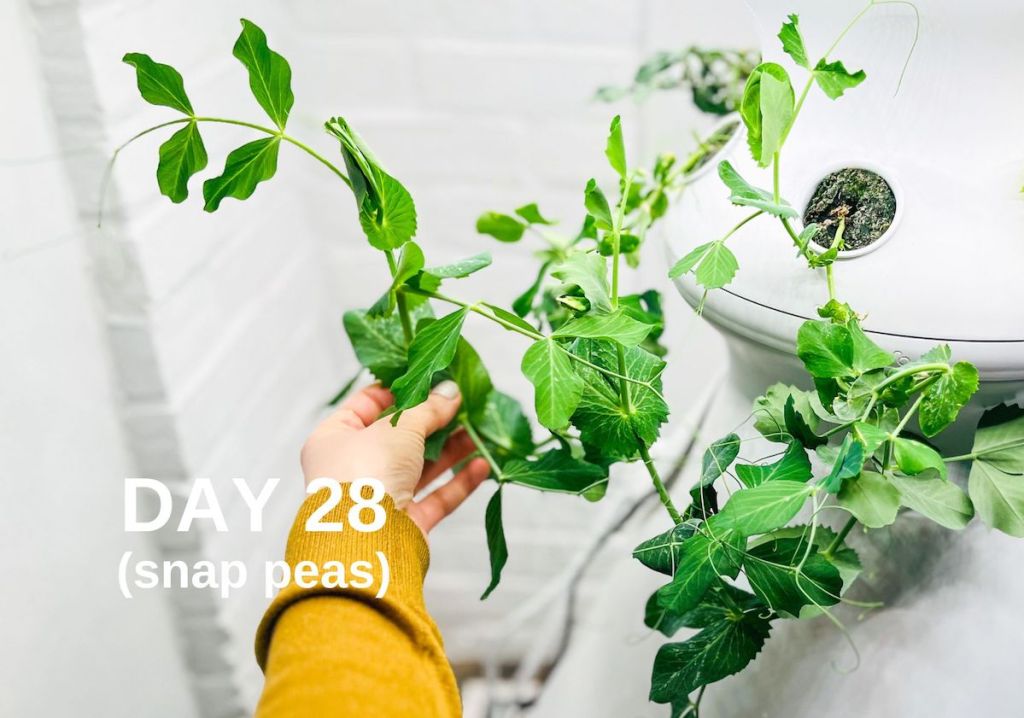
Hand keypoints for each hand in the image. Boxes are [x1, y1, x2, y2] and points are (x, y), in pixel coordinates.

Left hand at [300, 380, 490, 534]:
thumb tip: (450, 391)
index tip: (432, 378)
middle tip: (464, 404)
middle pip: (400, 436)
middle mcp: (354, 467)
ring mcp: (378, 497)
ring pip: (420, 467)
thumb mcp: (399, 427)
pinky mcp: (403, 523)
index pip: (367, 403)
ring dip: (451, 449)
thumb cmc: (367, 472)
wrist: (365, 540)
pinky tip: (482, 466)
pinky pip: (434, 497)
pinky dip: (458, 482)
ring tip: (480, 431)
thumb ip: (428, 408)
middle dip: (434, 421)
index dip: (400, 390)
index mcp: (335, 438)